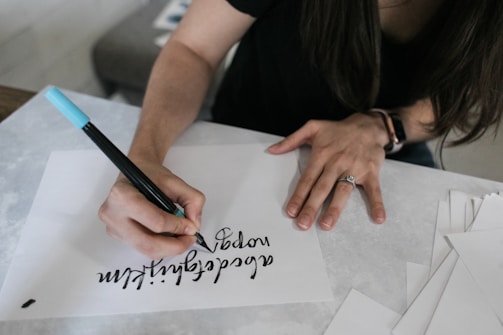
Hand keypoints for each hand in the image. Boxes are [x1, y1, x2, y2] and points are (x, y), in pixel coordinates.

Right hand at [99, 160, 204, 258]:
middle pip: (148, 243)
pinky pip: (142, 248)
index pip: (155, 221)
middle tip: (190, 240)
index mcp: (123, 196)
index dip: (178, 227)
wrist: (136, 171)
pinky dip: (159, 246)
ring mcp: (113, 227)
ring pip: (145, 250)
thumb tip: (194, 224)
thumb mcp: (175, 181)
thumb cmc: (151, 175)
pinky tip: (168, 237)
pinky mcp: (117, 235)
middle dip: (174, 246)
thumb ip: (192, 200)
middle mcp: (113, 214)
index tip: (192, 227)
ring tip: (181, 238)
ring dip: (168, 248)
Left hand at [268, 114, 388, 229]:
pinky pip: (374, 190)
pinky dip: (377, 203)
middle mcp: (336, 163)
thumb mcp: (313, 127)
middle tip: (303, 224)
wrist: (368, 125)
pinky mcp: (371, 172)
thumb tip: (272, 150)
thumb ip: (291, 139)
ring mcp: (354, 168)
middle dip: (311, 207)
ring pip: (342, 191)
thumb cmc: (338, 130)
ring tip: (326, 225)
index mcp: (322, 154)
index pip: (307, 179)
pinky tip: (378, 218)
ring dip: (335, 209)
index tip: (291, 212)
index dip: (299, 196)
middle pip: (322, 188)